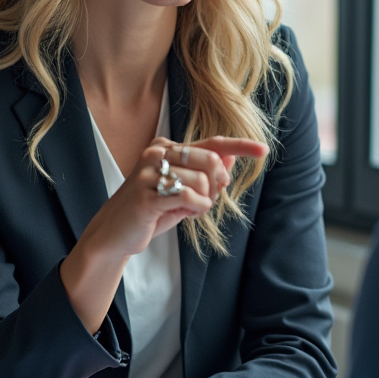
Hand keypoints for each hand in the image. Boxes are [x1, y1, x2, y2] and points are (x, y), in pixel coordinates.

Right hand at [61, 137, 266, 333]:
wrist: (115, 235)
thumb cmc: (152, 211)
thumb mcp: (183, 191)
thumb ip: (204, 174)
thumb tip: (231, 158)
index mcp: (165, 148)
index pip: (211, 142)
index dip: (240, 145)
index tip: (263, 149)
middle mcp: (156, 153)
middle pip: (210, 160)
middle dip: (217, 185)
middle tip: (206, 200)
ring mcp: (149, 172)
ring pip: (201, 180)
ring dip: (204, 201)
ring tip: (189, 210)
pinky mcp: (146, 194)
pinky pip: (188, 196)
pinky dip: (196, 208)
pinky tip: (187, 214)